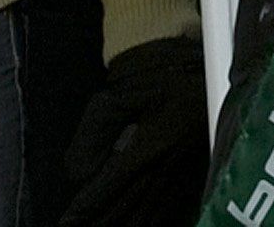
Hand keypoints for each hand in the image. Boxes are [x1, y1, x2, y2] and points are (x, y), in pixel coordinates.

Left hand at [56, 36, 206, 226]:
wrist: (206, 63)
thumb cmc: (159, 72)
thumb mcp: (121, 93)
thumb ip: (96, 132)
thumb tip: (77, 171)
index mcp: (149, 147)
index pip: (109, 188)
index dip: (85, 209)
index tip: (66, 223)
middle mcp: (166, 167)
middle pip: (126, 208)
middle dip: (99, 223)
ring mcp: (182, 175)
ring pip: (148, 214)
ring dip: (122, 225)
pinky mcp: (193, 175)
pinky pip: (169, 210)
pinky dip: (149, 221)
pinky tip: (136, 224)